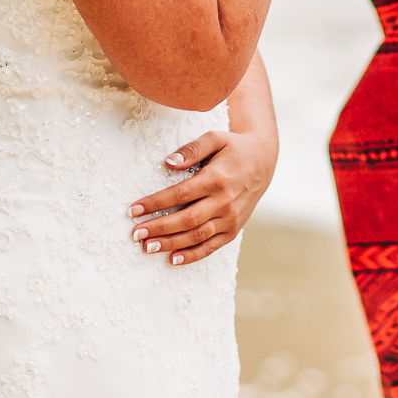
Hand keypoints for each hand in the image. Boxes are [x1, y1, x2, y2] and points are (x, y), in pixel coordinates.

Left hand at [124, 121, 276, 266]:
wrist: (263, 162)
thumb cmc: (234, 148)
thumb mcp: (215, 139)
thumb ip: (192, 149)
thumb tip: (169, 162)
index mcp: (216, 179)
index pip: (180, 194)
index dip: (156, 203)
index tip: (134, 209)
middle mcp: (224, 201)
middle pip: (186, 219)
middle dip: (159, 228)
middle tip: (135, 234)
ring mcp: (230, 218)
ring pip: (197, 236)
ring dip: (170, 243)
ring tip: (147, 247)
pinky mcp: (233, 230)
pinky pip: (211, 247)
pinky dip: (192, 255)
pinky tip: (173, 259)